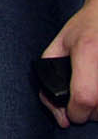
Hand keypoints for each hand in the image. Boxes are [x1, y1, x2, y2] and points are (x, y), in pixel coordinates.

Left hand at [42, 0, 97, 126]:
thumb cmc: (86, 27)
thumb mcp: (60, 44)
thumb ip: (48, 76)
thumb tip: (58, 113)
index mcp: (87, 50)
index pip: (84, 98)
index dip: (75, 112)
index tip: (70, 110)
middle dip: (86, 112)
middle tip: (81, 99)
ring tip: (93, 92)